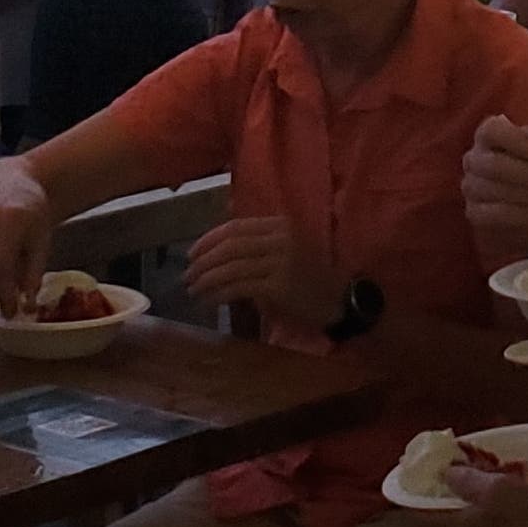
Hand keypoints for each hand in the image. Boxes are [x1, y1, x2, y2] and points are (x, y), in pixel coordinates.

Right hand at [0, 159, 53, 313]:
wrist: (9, 181)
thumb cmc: (32, 211)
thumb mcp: (43, 238)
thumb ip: (35, 271)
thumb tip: (27, 304)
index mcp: (12, 218)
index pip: (0, 264)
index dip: (5, 291)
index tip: (12, 310)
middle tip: (8, 293)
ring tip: (4, 270)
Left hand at [184, 213, 343, 327]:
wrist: (340, 299)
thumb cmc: (310, 278)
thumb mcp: (286, 251)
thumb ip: (259, 245)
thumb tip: (221, 247)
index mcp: (280, 226)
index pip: (236, 227)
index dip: (209, 240)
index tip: (191, 254)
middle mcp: (280, 238)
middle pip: (230, 245)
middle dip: (204, 261)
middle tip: (187, 275)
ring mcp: (280, 261)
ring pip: (232, 266)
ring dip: (207, 279)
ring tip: (193, 290)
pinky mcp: (279, 285)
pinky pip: (239, 286)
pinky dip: (219, 293)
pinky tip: (209, 301)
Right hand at [464, 115, 527, 266]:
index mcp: (488, 135)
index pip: (491, 130)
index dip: (515, 139)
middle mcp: (473, 159)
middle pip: (492, 164)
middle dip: (525, 174)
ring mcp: (471, 186)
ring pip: (493, 190)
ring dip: (526, 195)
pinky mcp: (474, 213)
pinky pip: (493, 214)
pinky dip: (520, 214)